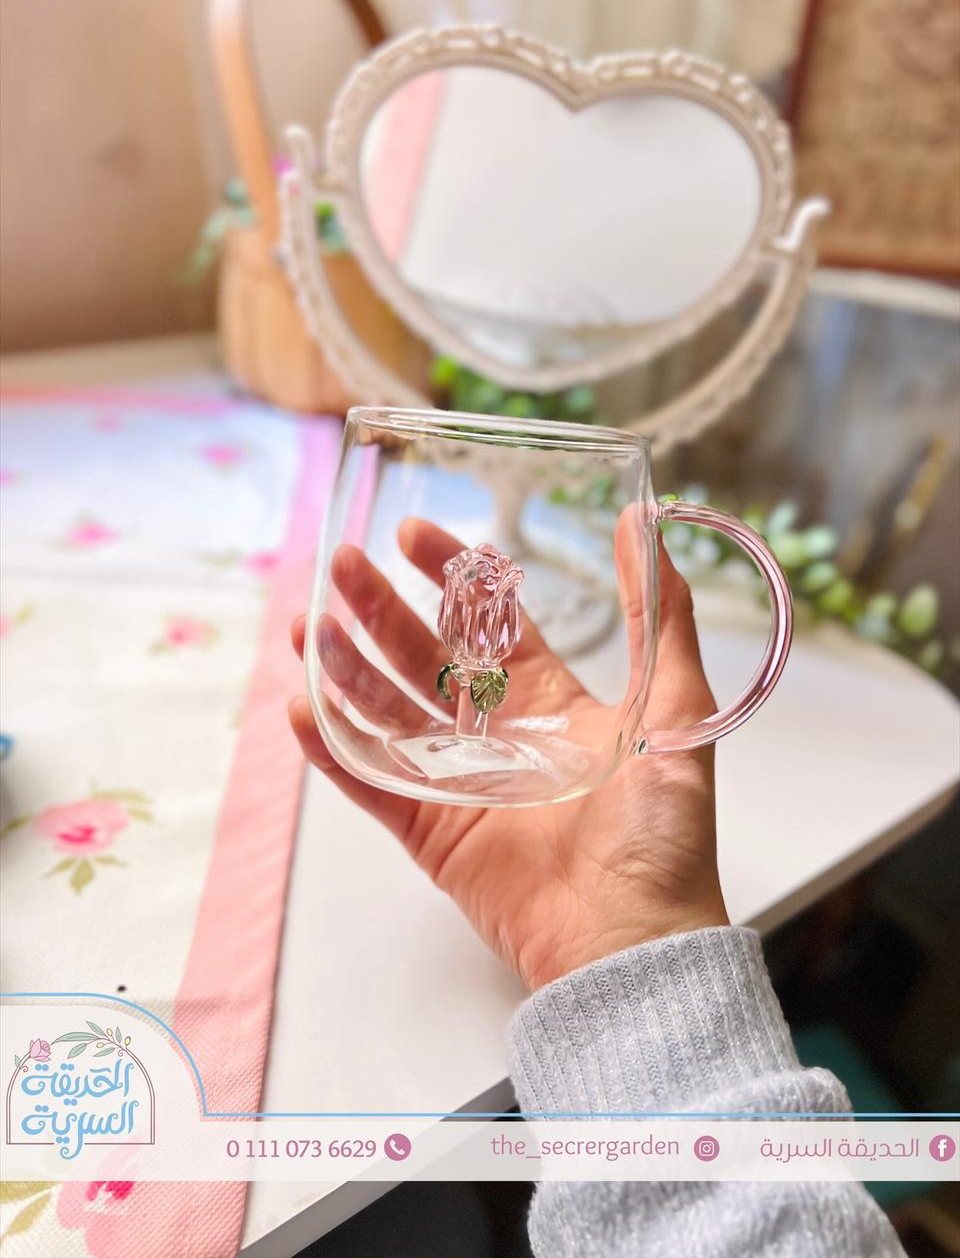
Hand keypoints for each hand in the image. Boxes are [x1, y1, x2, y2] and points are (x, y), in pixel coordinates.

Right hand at [290, 516, 727, 990]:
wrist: (631, 937)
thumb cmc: (661, 830)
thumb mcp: (674, 705)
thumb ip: (659, 614)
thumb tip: (645, 519)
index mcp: (551, 701)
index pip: (488, 625)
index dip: (450, 577)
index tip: (412, 535)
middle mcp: (498, 735)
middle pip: (424, 659)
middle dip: (380, 611)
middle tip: (341, 565)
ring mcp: (459, 782)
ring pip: (387, 713)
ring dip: (345, 670)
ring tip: (306, 627)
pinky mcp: (429, 832)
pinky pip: (372, 782)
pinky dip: (335, 750)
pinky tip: (303, 709)